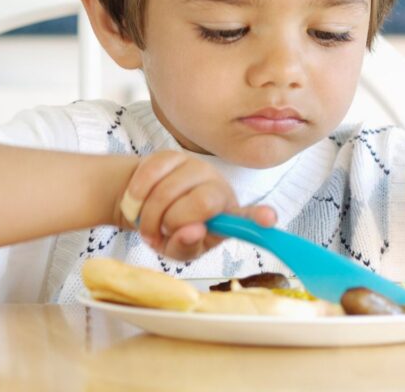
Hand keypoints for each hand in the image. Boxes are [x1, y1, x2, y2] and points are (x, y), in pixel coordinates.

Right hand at [116, 150, 276, 260]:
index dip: (257, 217)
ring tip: (147, 226)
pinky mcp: (171, 155)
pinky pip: (150, 175)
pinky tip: (135, 205)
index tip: (268, 219)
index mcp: (227, 215)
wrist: (142, 204)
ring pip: (170, 191)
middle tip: (161, 233)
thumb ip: (186, 246)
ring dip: (150, 215)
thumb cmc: (168, 230)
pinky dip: (137, 196)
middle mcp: (218, 187)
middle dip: (175, 222)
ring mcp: (196, 167)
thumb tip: (192, 231)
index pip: (246, 216)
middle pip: (203, 203)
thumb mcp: (178, 249)